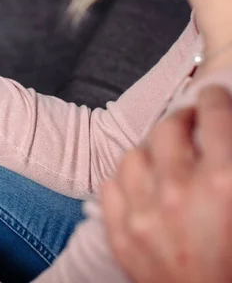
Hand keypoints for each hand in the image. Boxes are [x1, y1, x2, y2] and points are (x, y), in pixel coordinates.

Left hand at [101, 86, 231, 282]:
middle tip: (187, 122)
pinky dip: (125, 182)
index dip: (213, 98)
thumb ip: (231, 164)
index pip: (214, 117)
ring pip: (132, 155)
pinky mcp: (120, 234)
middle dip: (180, 118)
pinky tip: (140, 186)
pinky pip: (110, 186)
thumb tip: (221, 133)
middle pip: (167, 128)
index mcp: (224, 182)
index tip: (211, 95)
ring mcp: (143, 213)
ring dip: (149, 151)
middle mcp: (179, 191)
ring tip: (161, 158)